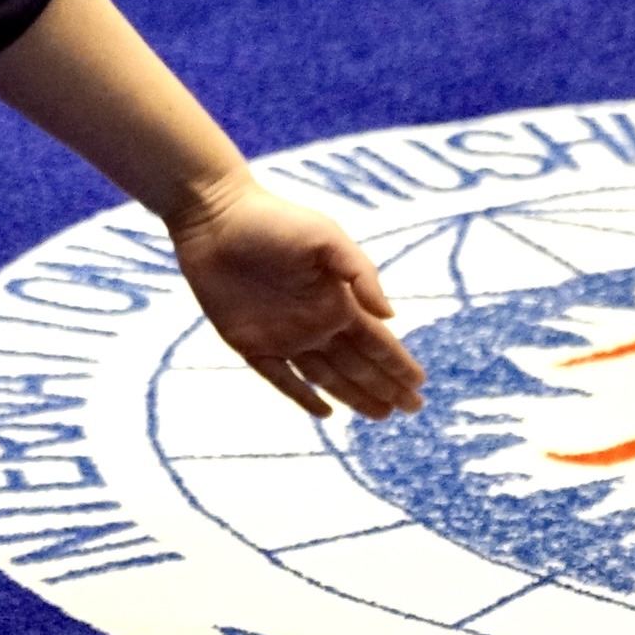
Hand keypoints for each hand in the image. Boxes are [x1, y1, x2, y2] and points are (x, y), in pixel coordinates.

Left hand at [174, 180, 424, 419]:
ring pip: (328, 378)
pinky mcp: (251, 344)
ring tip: (382, 416)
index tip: (419, 386)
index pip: (376, 341)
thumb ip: (360, 274)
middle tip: (412, 410)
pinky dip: (303, 397)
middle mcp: (317, 323)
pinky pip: (282, 379)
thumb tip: (391, 315)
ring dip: (355, 396)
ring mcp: (285, 337)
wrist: (216, 218)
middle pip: (358, 365)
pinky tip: (326, 413)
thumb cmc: (275, 221)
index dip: (397, 364)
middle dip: (385, 387)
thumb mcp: (326, 238)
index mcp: (338, 300)